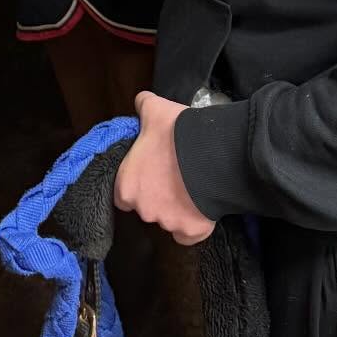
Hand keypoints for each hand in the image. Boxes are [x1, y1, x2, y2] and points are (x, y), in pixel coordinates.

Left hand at [114, 92, 215, 245]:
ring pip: (169, 219)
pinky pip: (188, 235)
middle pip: (147, 207)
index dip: (137, 182)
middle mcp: (143, 210)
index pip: (123, 193)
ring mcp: (168, 223)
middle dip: (159, 195)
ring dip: (178, 207)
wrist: (213, 154)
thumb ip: (143, 106)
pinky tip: (201, 209)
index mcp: (126, 186)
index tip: (150, 173)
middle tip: (175, 175)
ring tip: (193, 186)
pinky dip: (193, 226)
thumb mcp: (156, 110)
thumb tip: (141, 101)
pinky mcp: (191, 232)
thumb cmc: (177, 133)